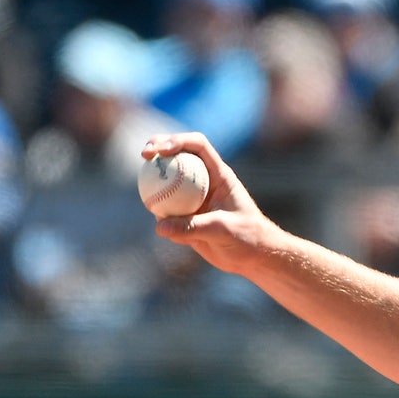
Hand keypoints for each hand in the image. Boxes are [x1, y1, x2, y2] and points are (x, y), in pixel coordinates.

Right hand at [141, 132, 281, 275]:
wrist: (253, 256)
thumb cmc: (248, 237)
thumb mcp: (224, 230)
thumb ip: (193, 227)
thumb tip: (160, 225)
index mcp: (219, 175)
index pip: (198, 146)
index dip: (178, 141)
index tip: (161, 150)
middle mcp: (204, 181)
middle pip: (178, 155)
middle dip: (158, 147)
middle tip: (145, 155)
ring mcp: (193, 197)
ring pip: (167, 181)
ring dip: (153, 180)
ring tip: (146, 193)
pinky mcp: (185, 215)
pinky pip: (166, 210)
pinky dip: (160, 213)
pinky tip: (168, 229)